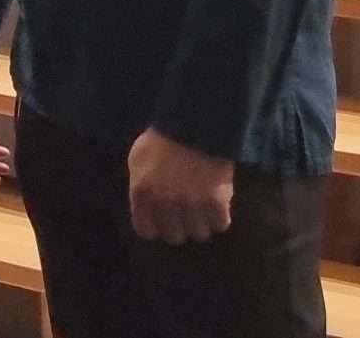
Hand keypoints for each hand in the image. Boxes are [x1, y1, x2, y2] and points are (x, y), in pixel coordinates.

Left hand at [127, 129, 233, 243]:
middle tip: (185, 216)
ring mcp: (192, 205)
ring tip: (203, 211)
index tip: (161, 221)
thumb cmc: (161, 139)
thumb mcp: (138, 160)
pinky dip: (220, 218)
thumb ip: (140, 185)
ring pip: (199, 233)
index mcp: (142, 193)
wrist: (195, 124)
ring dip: (201, 223)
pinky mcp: (217, 202)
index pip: (146, 230)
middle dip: (179, 227)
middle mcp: (165, 204)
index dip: (154, 226)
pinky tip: (218, 207)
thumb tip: (144, 204)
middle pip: (174, 236)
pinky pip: (220, 225)